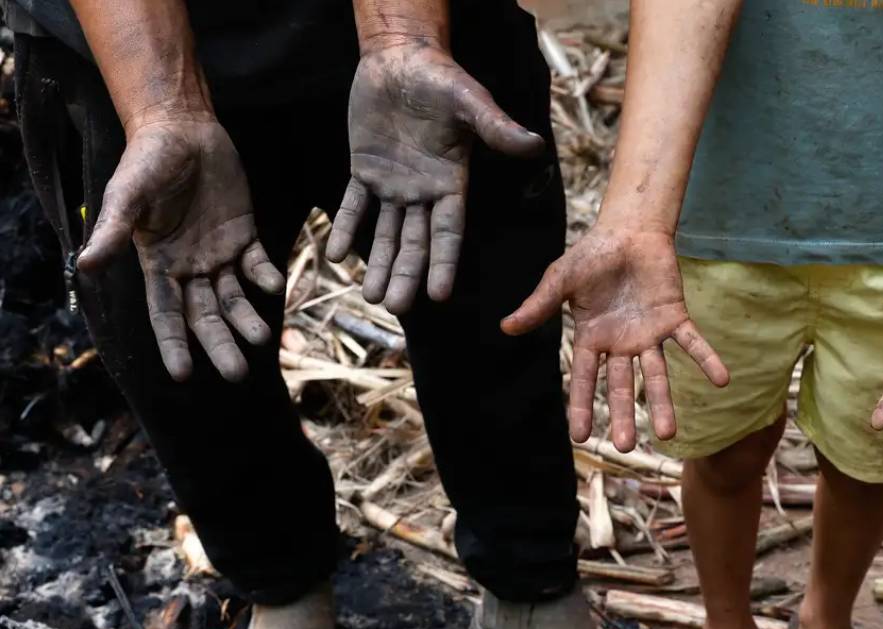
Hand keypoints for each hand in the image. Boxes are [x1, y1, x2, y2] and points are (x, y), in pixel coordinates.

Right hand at [77, 119, 283, 381]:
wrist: (182, 130)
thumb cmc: (146, 161)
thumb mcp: (127, 195)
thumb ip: (113, 231)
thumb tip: (85, 266)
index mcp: (158, 265)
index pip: (166, 315)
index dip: (174, 344)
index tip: (184, 375)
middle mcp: (189, 268)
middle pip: (206, 316)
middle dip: (220, 344)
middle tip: (237, 373)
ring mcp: (218, 254)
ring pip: (235, 298)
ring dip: (247, 319)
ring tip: (261, 338)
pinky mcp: (245, 235)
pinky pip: (258, 263)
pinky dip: (267, 276)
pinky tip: (275, 285)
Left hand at [326, 40, 544, 313]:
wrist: (401, 58)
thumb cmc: (440, 78)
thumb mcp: (470, 101)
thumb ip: (497, 128)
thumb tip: (536, 145)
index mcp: (451, 181)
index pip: (448, 232)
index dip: (443, 264)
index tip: (439, 296)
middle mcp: (423, 190)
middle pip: (415, 242)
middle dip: (405, 275)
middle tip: (394, 307)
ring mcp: (393, 183)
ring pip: (385, 233)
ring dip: (377, 263)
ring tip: (369, 296)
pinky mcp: (364, 169)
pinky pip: (353, 205)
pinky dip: (345, 228)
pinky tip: (336, 255)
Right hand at [502, 226, 728, 451]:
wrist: (628, 231)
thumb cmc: (592, 256)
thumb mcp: (560, 281)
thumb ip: (539, 306)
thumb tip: (506, 328)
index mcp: (592, 340)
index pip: (586, 380)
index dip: (582, 407)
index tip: (580, 437)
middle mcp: (621, 345)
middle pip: (623, 387)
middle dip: (624, 415)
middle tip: (626, 447)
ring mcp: (649, 335)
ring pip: (657, 375)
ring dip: (664, 402)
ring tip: (670, 434)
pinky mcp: (674, 318)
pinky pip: (692, 343)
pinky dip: (706, 360)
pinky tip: (722, 380)